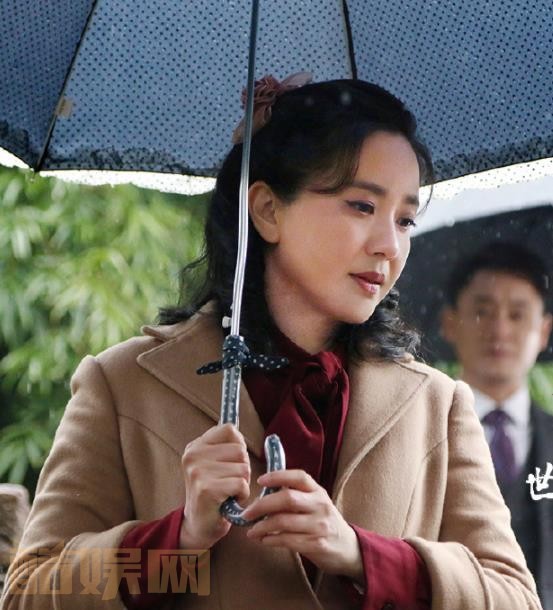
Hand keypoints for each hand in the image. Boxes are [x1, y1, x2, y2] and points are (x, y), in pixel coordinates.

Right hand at [180, 423, 249, 549]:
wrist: (199, 526)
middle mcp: (193, 455)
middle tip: (228, 482)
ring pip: (243, 467)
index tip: (231, 462)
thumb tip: (235, 418)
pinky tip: (229, 501)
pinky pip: (241, 484)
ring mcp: (198, 471)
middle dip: (242, 467)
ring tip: (228, 492)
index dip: (239, 446)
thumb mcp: (214, 463)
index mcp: (195, 446)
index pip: (230, 429)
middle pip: (240, 449)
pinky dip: (242, 495)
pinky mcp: (206, 489)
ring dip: (243, 483)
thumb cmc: (214, 492)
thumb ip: (225, 444)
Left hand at [243, 470, 362, 581]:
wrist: (348, 548)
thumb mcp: (315, 503)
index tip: (260, 480)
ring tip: (252, 530)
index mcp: (318, 491)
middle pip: (287, 499)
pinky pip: (288, 541)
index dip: (278, 476)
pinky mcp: (317, 545)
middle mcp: (320, 506)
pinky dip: (271, 540)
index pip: (299, 477)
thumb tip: (264, 493)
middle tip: (246, 513)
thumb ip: (296, 495)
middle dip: (262, 505)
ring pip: (284, 522)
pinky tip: (264, 540)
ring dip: (262, 526)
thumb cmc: (324, 521)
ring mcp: (319, 526)